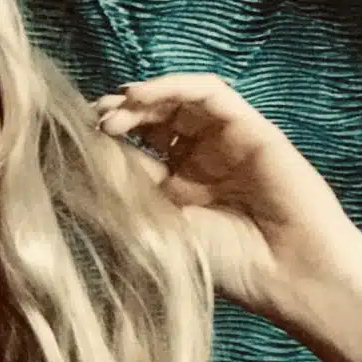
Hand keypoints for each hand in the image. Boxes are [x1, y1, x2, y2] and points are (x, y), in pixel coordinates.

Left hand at [91, 72, 361, 326]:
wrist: (289, 275)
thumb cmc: (225, 264)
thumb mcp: (160, 225)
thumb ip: (125, 188)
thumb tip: (79, 157)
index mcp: (172, 191)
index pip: (131, 152)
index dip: (103, 141)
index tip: (72, 139)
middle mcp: (196, 163)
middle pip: (151, 121)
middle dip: (117, 115)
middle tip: (92, 121)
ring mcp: (223, 143)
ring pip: (177, 101)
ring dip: (140, 99)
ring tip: (112, 109)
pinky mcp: (249, 127)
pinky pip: (209, 94)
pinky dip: (173, 87)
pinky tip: (140, 96)